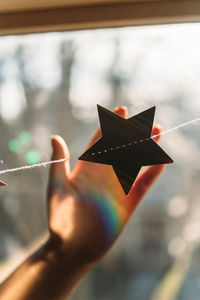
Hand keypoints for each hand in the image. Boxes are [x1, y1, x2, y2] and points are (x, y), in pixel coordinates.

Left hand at [47, 106, 164, 265]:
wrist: (72, 247)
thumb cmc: (60, 218)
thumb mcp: (57, 187)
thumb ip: (59, 162)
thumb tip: (55, 136)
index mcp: (86, 168)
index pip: (101, 141)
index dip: (111, 126)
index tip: (120, 110)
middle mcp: (104, 175)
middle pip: (121, 148)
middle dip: (132, 132)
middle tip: (143, 118)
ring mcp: (117, 187)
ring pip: (135, 162)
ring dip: (146, 147)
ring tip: (157, 130)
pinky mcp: (128, 202)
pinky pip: (143, 184)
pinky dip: (152, 173)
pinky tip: (160, 160)